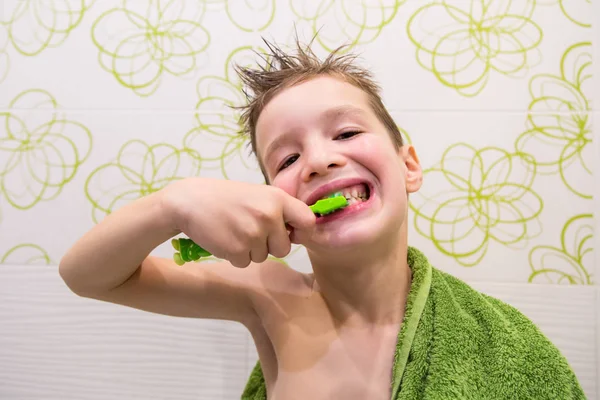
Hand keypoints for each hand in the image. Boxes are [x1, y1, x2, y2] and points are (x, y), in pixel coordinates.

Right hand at [159, 177, 314, 266]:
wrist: (189, 201)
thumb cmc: (225, 198)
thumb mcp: (257, 194)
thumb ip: (279, 210)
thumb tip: (301, 232)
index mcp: (277, 198)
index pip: (308, 221)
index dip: (302, 231)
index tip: (292, 234)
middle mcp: (268, 215)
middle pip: (284, 248)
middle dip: (270, 245)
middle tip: (250, 230)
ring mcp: (253, 234)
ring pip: (264, 256)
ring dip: (251, 250)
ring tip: (234, 230)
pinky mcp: (237, 250)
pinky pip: (246, 263)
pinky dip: (236, 256)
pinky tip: (225, 239)